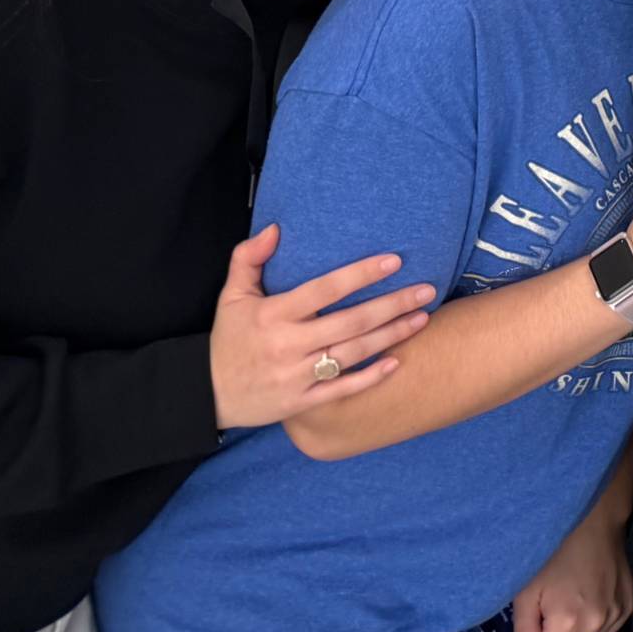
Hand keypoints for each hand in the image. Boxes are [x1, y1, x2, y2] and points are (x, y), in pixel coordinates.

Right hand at [208, 223, 434, 429]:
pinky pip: (341, 390)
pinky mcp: (300, 403)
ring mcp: (295, 376)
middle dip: (393, 304)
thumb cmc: (228, 339)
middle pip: (351, 322)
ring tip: (423, 318)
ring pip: (353, 353)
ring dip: (392, 335)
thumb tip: (275, 228)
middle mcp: (287, 345)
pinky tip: (397, 361)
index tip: (395, 260)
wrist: (205, 395)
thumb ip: (249, 259)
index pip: (325, 289)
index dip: (361, 274)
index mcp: (273, 315)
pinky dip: (370, 377)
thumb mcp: (231, 296)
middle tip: (427, 290)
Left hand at [512, 503, 630, 631]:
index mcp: (568, 623)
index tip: (531, 631)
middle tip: (547, 614)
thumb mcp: (525, 592)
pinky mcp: (627, 608)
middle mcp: (596, 625)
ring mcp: (615, 617)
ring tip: (567, 605)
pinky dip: (591, 626)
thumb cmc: (553, 553)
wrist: (594, 523)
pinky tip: (586, 601)